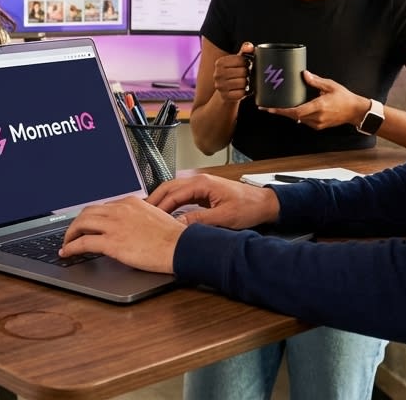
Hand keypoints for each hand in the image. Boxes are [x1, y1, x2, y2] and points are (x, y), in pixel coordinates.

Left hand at [60, 197, 183, 273]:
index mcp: (130, 202)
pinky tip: (67, 252)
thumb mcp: (154, 217)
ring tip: (66, 243)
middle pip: (87, 212)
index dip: (92, 217)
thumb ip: (139, 217)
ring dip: (70, 234)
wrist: (180, 246)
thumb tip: (131, 226)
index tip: (88, 224)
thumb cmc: (173, 237)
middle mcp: (119, 210)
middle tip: (72, 233)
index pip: (103, 206)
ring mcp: (114, 225)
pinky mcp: (112, 243)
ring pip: (81, 224)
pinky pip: (83, 243)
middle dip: (76, 223)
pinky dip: (71, 247)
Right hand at [147, 174, 277, 228]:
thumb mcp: (224, 217)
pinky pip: (181, 195)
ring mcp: (201, 185)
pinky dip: (170, 203)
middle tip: (140, 213)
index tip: (148, 218)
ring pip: (173, 190)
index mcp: (202, 183)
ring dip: (161, 200)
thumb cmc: (249, 207)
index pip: (173, 194)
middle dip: (154, 200)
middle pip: (168, 188)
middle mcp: (199, 181)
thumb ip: (199, 220)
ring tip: (148, 213)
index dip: (159, 207)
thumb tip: (178, 225)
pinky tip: (165, 213)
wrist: (265, 204)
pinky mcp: (203, 192)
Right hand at [211, 42, 254, 102]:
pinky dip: (244, 92)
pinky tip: (242, 90)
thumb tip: (249, 46)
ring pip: (243, 83)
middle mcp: (217, 74)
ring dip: (247, 83)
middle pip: (243, 72)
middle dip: (248, 74)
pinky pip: (241, 93)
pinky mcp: (224, 96)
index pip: (241, 60)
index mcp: (219, 63)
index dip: (247, 63)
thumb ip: (244, 51)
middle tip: (246, 75)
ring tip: (244, 82)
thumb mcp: (237, 61)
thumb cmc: (233, 73)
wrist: (225, 91)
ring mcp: (220, 86)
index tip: (246, 66)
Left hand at [261, 70, 366, 130]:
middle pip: (294, 116)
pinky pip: (305, 122)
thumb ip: (316, 81)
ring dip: (290, 114)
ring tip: (280, 108)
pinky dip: (298, 116)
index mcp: (319, 106)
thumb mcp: (330, 85)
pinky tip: (294, 110)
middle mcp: (317, 117)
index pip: (297, 111)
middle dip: (282, 112)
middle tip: (269, 107)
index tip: (271, 109)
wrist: (355, 111)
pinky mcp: (319, 126)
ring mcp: (318, 123)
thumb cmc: (344, 98)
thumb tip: (304, 74)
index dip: (283, 111)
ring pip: (299, 120)